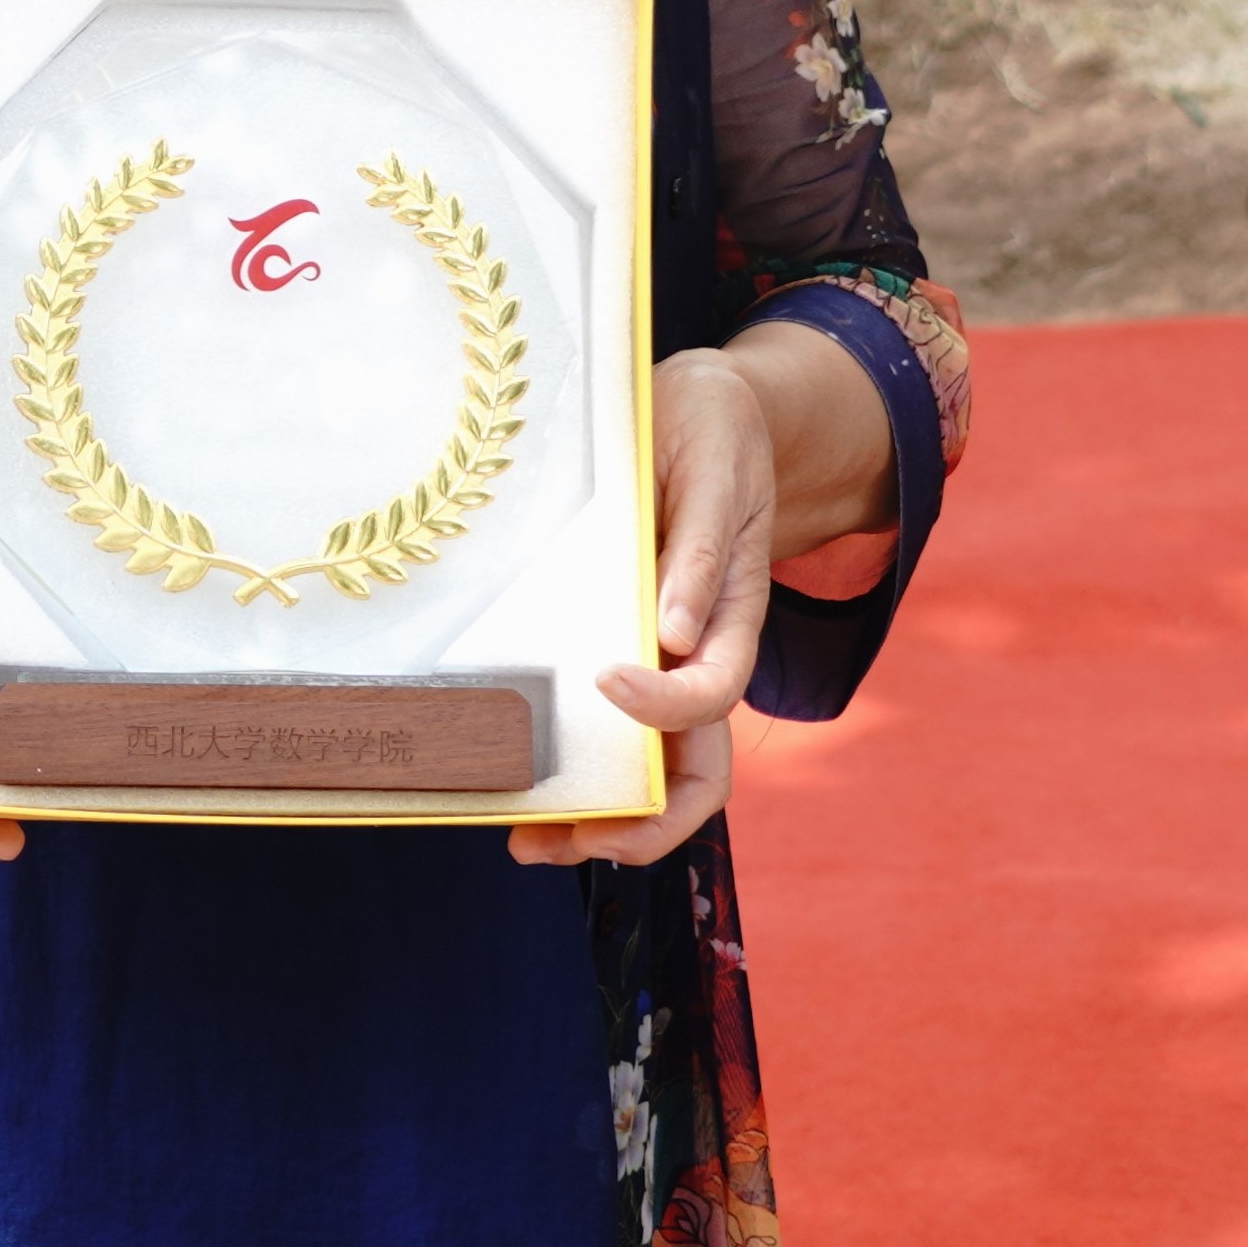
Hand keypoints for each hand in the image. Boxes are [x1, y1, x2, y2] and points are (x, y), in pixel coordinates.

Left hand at [523, 346, 780, 869]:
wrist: (710, 408)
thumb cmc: (713, 432)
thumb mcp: (713, 470)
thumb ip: (700, 548)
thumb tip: (674, 634)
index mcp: (729, 618)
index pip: (710, 694)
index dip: (662, 704)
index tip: (606, 679)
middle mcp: (697, 657)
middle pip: (692, 775)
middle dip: (636, 825)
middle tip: (558, 838)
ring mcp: (661, 664)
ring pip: (647, 773)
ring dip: (594, 820)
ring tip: (526, 837)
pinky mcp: (623, 650)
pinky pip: (605, 731)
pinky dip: (571, 771)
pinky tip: (519, 778)